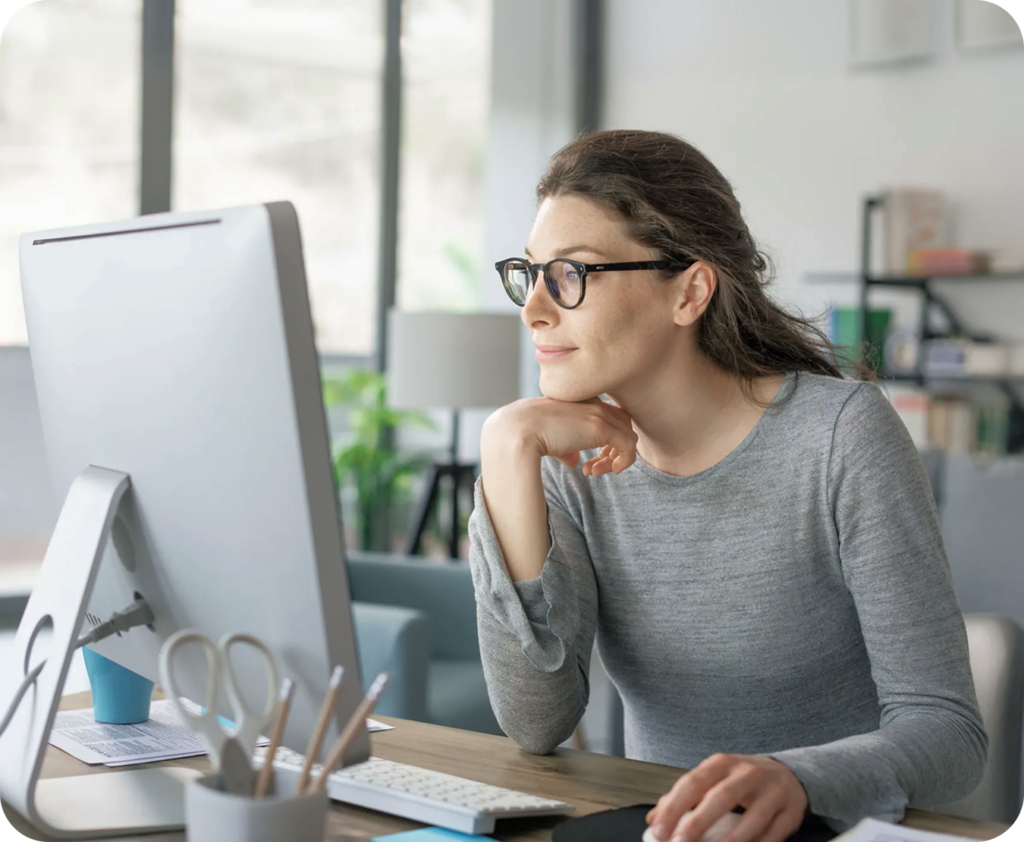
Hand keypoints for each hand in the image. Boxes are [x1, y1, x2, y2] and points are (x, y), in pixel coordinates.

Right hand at [483, 396, 637, 475]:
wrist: (519, 430)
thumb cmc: (528, 434)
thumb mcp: (550, 439)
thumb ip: (566, 448)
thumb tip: (574, 461)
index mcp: (581, 400)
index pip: (609, 415)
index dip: (606, 439)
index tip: (590, 459)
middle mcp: (593, 403)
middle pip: (622, 424)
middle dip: (613, 448)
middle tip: (594, 467)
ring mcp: (599, 414)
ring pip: (628, 436)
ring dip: (615, 458)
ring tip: (594, 471)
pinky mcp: (602, 428)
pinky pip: (629, 447)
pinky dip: (622, 462)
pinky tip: (600, 472)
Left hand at [645, 754, 807, 841]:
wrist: (787, 774)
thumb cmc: (742, 779)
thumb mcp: (713, 778)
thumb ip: (685, 797)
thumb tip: (654, 819)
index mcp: (722, 763)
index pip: (693, 782)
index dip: (674, 807)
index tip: (658, 829)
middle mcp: (748, 774)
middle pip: (722, 797)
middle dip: (699, 822)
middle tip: (681, 841)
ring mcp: (773, 793)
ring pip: (753, 819)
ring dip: (731, 841)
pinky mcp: (791, 813)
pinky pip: (774, 835)